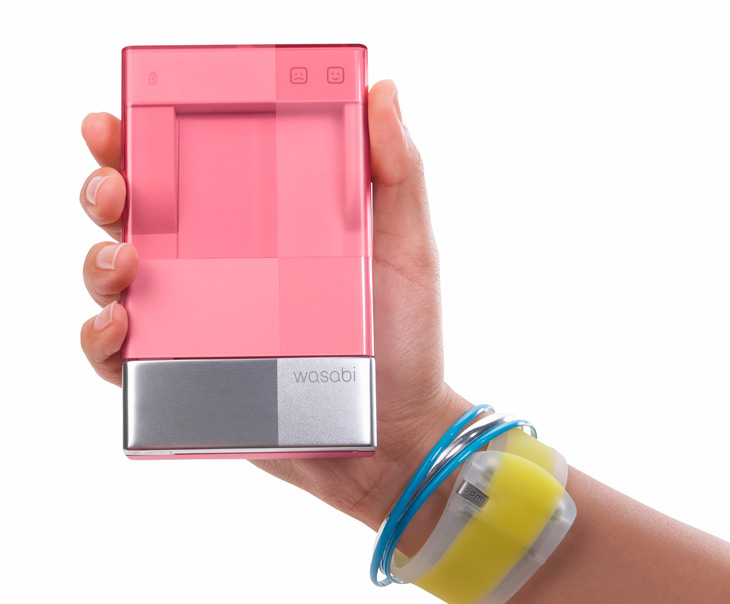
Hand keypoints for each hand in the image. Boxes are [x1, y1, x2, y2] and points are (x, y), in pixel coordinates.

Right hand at [79, 80, 471, 547]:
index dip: (145, 141)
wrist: (396, 430)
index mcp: (260, 228)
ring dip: (98, 263)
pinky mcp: (188, 378)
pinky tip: (119, 328)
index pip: (191, 173)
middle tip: (114, 184)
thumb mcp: (407, 245)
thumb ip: (396, 172)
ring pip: (118, 282)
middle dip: (108, 190)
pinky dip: (103, 341)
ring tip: (123, 262)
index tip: (122, 119)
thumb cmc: (405, 338)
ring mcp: (200, 323)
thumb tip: (383, 91)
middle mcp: (220, 269)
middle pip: (140, 219)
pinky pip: (124, 359)